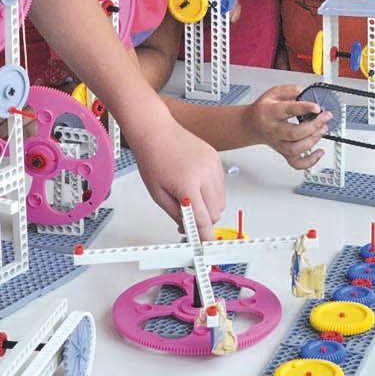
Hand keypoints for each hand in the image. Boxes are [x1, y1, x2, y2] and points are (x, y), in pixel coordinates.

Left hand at [126, 115, 224, 232]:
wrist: (156, 131)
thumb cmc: (153, 157)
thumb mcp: (158, 194)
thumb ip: (176, 214)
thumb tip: (188, 228)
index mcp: (188, 184)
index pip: (203, 220)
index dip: (204, 236)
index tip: (204, 245)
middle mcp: (205, 174)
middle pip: (216, 213)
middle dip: (204, 221)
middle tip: (188, 219)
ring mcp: (213, 165)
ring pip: (221, 201)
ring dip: (209, 207)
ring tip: (189, 198)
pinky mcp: (216, 160)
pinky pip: (221, 186)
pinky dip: (212, 192)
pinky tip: (195, 186)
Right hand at [243, 85, 330, 169]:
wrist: (252, 124)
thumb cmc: (264, 109)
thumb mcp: (274, 93)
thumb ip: (290, 90)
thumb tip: (306, 92)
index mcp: (270, 112)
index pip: (288, 110)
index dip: (304, 108)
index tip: (317, 107)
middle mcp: (273, 130)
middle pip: (294, 133)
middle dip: (313, 126)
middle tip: (325, 117)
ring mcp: (278, 143)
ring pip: (295, 149)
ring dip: (312, 140)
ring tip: (322, 130)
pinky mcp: (283, 152)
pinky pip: (295, 163)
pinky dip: (309, 161)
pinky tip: (319, 153)